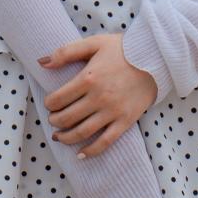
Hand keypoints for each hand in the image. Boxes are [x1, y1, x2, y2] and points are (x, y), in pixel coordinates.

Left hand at [37, 31, 158, 161]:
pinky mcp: (125, 121)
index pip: (58, 99)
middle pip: (67, 118)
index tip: (50, 104)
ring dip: (66, 138)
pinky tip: (80, 154)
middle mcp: (98, 98)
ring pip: (82, 133)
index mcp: (88, 78)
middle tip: (53, 119)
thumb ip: (66, 52)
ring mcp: (112, 112)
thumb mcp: (94, 43)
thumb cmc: (123, 49)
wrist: (156, 58)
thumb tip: (41, 62)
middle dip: (55, 121)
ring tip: (59, 137)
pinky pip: (105, 142)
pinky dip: (91, 151)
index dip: (49, 104)